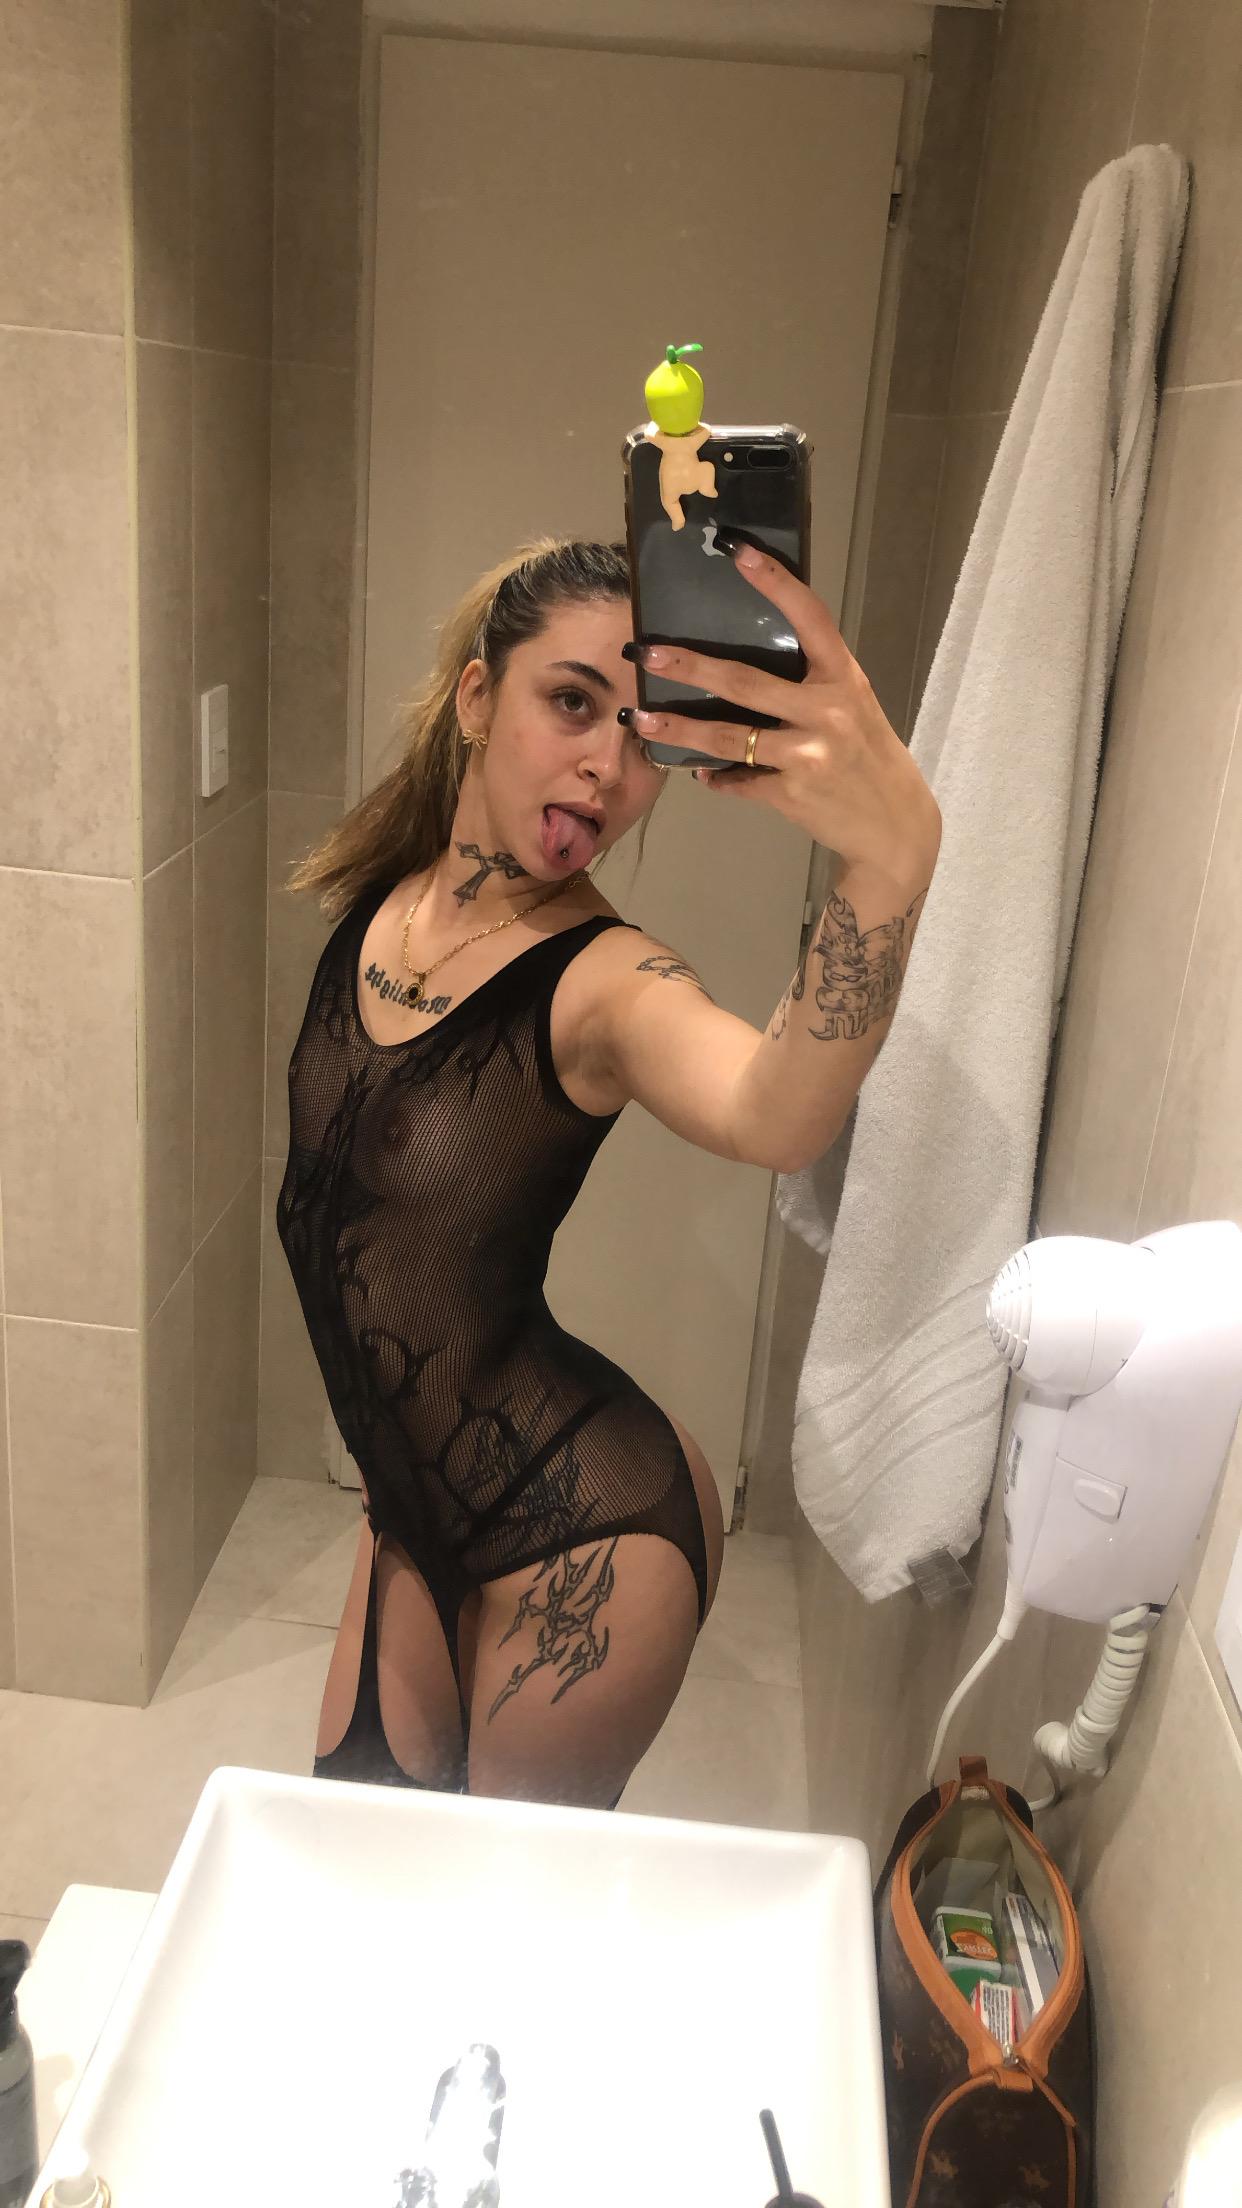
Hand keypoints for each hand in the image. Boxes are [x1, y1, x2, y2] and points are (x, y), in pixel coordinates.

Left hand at [626, 542, 941, 888]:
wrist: (895, 827)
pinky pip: (739, 781)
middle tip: (647, 654)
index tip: (736, 550)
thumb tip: (739, 675)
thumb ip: (809, 685)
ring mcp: (809, 754)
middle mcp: (828, 710)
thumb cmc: (868, 756)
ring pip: (729, 738)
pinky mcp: (792, 794)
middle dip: (689, 668)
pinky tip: (703, 773)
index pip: (809, 617)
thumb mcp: (852, 707)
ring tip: (640, 721)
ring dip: (680, 730)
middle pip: (744, 682)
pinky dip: (717, 778)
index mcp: (844, 678)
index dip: (774, 582)